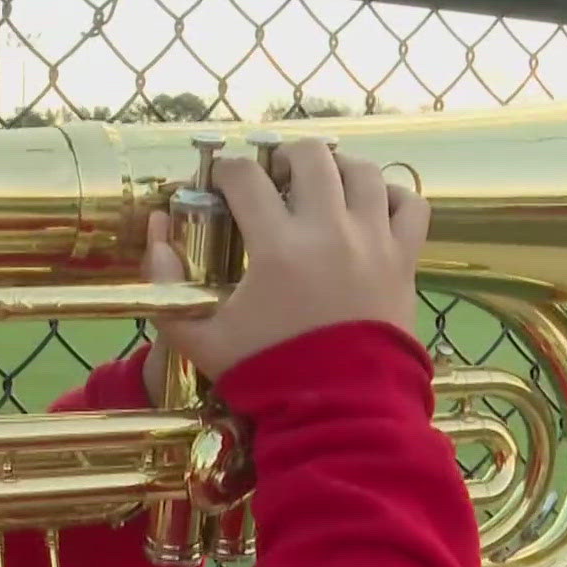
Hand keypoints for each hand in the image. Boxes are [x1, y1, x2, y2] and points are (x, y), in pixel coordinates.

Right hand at [142, 138, 429, 386]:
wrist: (340, 412)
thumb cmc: (266, 374)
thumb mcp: (199, 339)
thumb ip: (167, 287)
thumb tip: (156, 238)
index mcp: (276, 247)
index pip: (245, 177)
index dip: (225, 170)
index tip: (221, 181)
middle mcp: (329, 230)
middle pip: (310, 155)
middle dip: (284, 156)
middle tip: (272, 177)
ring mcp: (373, 242)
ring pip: (363, 170)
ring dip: (337, 168)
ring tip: (321, 185)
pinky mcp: (404, 260)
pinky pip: (409, 203)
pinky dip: (390, 196)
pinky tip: (369, 208)